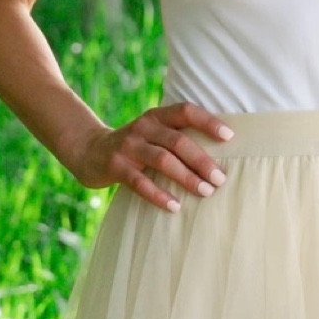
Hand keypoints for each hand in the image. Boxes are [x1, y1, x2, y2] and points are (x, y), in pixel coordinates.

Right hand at [71, 101, 233, 211]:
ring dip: (186, 177)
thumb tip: (221, 157)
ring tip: (205, 192)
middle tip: (220, 179)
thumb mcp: (153, 134)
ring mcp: (129, 146)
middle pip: (178, 141)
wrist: (88, 150)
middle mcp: (143, 127)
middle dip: (202, 160)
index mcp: (157, 116)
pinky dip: (159, 195)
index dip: (208, 122)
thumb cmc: (135, 146)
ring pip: (163, 160)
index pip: (185, 112)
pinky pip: (140, 182)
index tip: (229, 136)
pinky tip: (175, 206)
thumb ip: (178, 138)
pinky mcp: (116, 166)